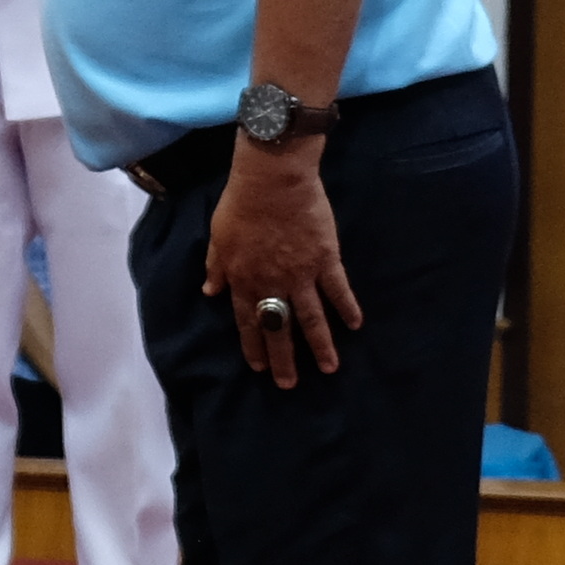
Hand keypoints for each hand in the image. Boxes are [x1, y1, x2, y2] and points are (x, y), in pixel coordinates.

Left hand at [202, 147, 362, 386]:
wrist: (273, 180)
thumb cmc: (241, 204)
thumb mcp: (218, 236)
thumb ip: (216, 266)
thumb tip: (210, 291)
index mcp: (243, 279)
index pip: (247, 321)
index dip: (253, 345)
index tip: (259, 366)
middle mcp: (272, 283)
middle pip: (278, 328)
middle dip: (283, 358)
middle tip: (288, 384)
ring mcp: (301, 274)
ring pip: (311, 318)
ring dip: (320, 345)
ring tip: (329, 368)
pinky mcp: (326, 260)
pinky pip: (338, 290)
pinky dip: (347, 308)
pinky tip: (354, 326)